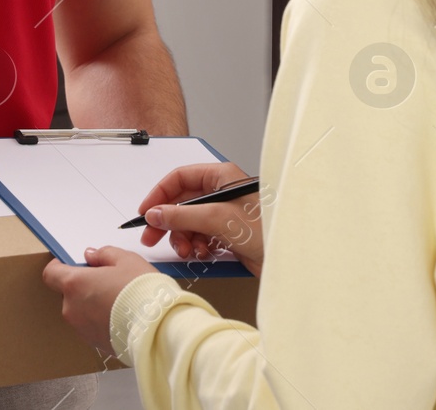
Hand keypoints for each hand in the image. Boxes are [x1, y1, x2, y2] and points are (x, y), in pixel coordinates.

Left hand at [42, 246, 159, 357]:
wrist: (155, 327)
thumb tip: (90, 255)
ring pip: (81, 310)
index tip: (71, 263)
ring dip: (93, 303)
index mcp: (74, 284)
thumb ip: (104, 254)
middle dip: (84, 285)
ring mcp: (81, 328)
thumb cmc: (140, 291)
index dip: (59, 266)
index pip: (51, 274)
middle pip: (68, 293)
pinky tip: (122, 315)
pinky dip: (102, 319)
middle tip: (108, 280)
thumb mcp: (126, 260)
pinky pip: (92, 326)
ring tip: (119, 300)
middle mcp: (72, 308)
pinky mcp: (94, 343)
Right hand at [135, 161, 264, 276]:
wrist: (290, 258)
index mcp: (221, 177)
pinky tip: (203, 253)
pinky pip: (201, 235)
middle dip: (168, 221)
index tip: (145, 212)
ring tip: (187, 250)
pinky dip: (196, 245)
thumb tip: (155, 214)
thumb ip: (182, 216)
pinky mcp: (228, 232)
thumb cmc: (267, 230)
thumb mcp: (218, 219)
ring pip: (189, 222)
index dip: (160, 194)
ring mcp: (225, 213)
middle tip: (152, 237)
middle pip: (182, 202)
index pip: (180, 178)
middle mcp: (222, 192)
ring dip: (183, 237)